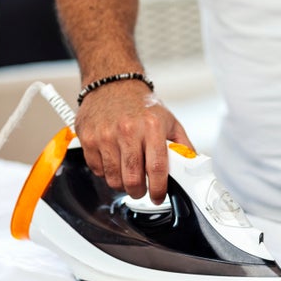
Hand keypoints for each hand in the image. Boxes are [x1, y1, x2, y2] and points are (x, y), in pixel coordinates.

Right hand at [74, 81, 193, 203]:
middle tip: (143, 190)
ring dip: (122, 184)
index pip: (157, 168)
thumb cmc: (141, 104)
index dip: (158, 189)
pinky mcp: (88, 138)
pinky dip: (106, 172)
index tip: (159, 196)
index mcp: (152, 127)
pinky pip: (97, 170)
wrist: (113, 84)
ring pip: (113, 179)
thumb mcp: (170, 121)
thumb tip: (192, 167)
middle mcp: (128, 130)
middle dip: (140, 192)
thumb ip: (182, 146)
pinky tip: (114, 161)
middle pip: (133, 179)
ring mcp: (105, 135)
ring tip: (128, 174)